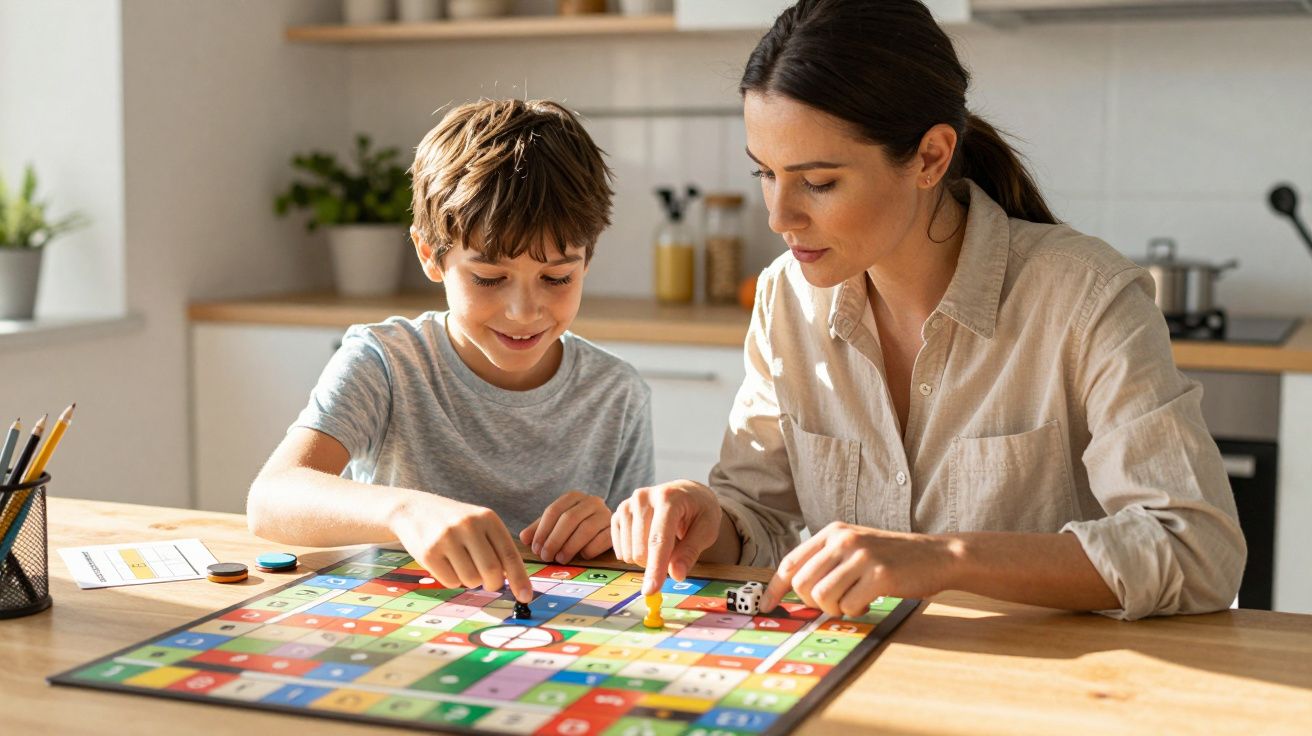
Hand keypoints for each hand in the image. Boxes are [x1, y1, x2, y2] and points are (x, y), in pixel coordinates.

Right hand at [389, 493, 532, 602]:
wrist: (414, 509)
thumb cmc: (455, 521)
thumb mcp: (479, 523)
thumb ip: (497, 546)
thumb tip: (515, 581)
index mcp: (487, 518)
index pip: (509, 554)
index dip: (520, 579)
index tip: (526, 597)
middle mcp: (468, 526)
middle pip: (492, 572)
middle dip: (494, 584)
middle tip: (489, 583)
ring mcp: (447, 538)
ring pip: (471, 580)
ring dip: (471, 581)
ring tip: (462, 564)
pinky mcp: (429, 553)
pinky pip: (451, 582)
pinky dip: (453, 580)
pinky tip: (446, 563)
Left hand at [519, 491, 612, 564]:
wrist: (609, 529)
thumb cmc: (576, 529)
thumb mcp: (556, 526)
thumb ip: (539, 529)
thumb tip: (524, 539)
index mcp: (574, 497)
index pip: (554, 510)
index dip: (542, 530)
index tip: (535, 548)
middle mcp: (592, 501)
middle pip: (569, 519)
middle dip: (555, 539)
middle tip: (546, 556)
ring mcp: (606, 514)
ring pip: (586, 529)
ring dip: (570, 546)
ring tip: (560, 560)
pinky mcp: (616, 529)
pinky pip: (603, 539)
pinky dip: (590, 549)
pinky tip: (582, 557)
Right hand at [611, 479, 722, 595]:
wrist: (686, 493)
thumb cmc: (699, 511)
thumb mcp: (707, 529)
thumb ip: (690, 551)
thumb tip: (676, 575)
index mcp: (668, 498)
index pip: (659, 539)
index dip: (655, 568)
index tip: (651, 590)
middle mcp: (643, 498)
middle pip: (641, 550)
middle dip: (657, 563)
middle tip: (674, 550)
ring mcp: (628, 504)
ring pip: (629, 552)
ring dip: (646, 558)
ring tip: (663, 541)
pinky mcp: (618, 513)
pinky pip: (620, 548)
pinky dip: (634, 553)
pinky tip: (647, 541)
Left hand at [760, 522, 958, 616]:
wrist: (936, 555)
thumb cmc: (892, 557)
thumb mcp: (854, 547)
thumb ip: (826, 561)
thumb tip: (791, 590)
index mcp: (832, 532)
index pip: (790, 562)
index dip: (775, 588)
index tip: (766, 607)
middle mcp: (843, 540)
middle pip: (802, 585)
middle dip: (814, 603)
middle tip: (834, 603)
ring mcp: (861, 556)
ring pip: (823, 598)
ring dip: (836, 609)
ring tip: (854, 600)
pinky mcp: (880, 575)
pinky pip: (850, 606)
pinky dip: (856, 611)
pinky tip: (869, 601)